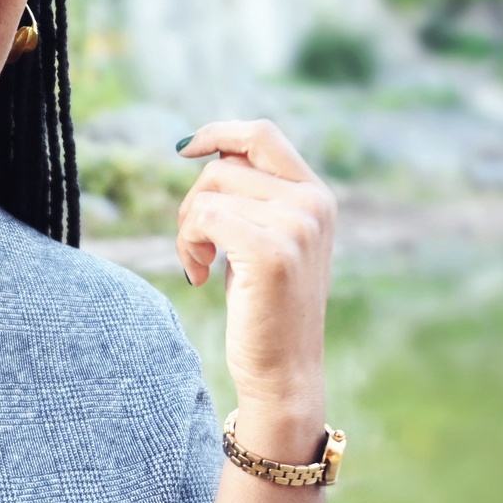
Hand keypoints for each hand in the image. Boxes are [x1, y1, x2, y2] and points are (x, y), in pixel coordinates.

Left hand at [175, 120, 334, 455]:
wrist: (285, 371)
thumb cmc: (266, 310)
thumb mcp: (269, 242)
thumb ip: (255, 198)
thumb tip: (208, 150)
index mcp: (317, 196)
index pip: (263, 134)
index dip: (218, 131)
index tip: (186, 149)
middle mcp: (313, 203)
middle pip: (223, 165)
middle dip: (193, 202)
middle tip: (194, 246)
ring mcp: (297, 225)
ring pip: (209, 191)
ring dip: (187, 229)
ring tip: (199, 264)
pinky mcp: (272, 250)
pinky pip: (205, 218)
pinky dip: (188, 245)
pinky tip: (198, 276)